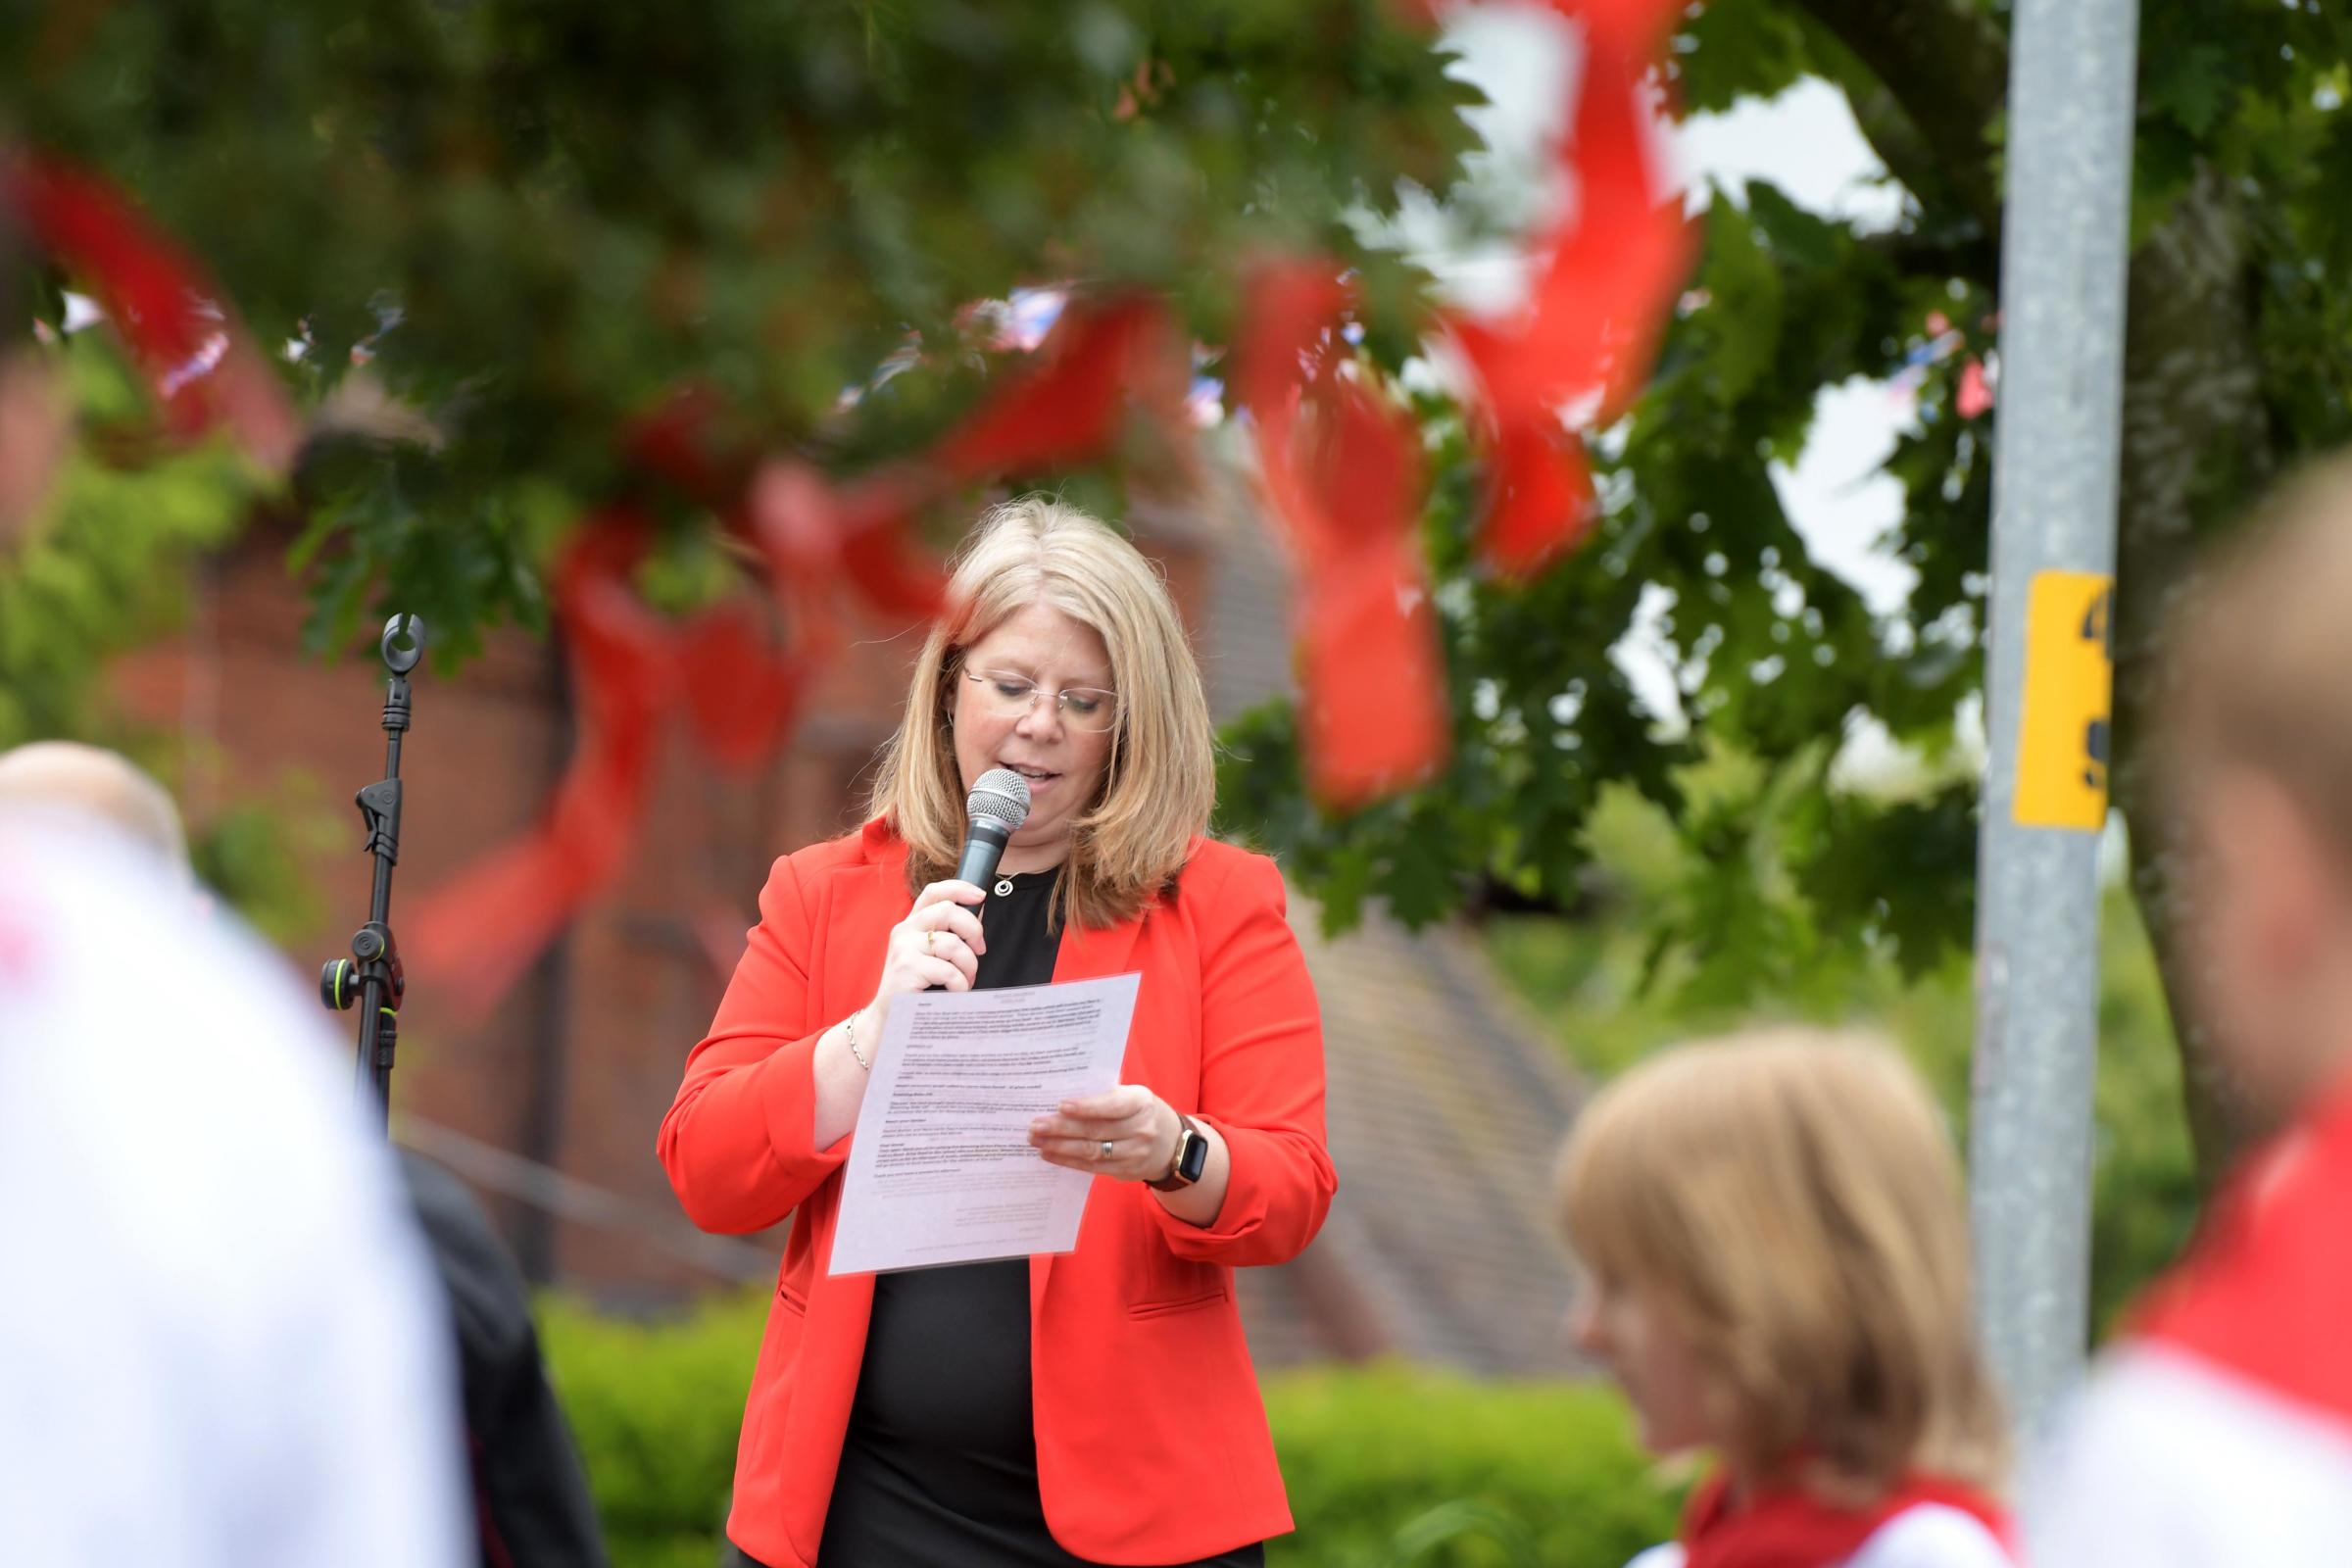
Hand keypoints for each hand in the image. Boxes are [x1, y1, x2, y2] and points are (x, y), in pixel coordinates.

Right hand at [869, 880, 986, 1018]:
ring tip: (965, 981)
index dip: (960, 888)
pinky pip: (949, 970)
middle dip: (973, 930)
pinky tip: (954, 993)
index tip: (981, 895)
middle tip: (979, 951)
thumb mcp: (931, 955)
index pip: (934, 891)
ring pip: (953, 944)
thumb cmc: (916, 989)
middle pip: (948, 910)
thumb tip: (979, 910)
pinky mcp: (907, 968)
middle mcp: (904, 931)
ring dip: (969, 965)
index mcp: (912, 924)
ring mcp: (904, 948)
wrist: (889, 1019)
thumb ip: (950, 933)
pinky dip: (960, 984)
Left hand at [1029, 1085, 1180, 1181]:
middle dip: (1061, 1128)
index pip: (1112, 1105)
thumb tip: (1063, 1093)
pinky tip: (1049, 1154)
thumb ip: (1105, 1095)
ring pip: (1091, 1151)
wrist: (1171, 1143)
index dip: (1086, 1107)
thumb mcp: (1132, 1096)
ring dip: (1059, 1146)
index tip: (1060, 1106)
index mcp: (1141, 1102)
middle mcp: (1141, 1128)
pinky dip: (1068, 1161)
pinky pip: (1092, 1167)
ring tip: (1036, 1140)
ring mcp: (1135, 1153)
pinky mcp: (1126, 1171)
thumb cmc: (1140, 1112)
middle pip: (1095, 1130)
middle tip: (1035, 1126)